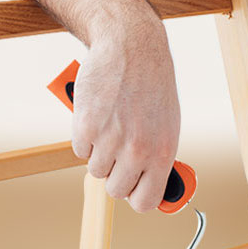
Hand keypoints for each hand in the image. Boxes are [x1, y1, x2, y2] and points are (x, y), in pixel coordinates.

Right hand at [68, 22, 180, 213]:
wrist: (131, 47)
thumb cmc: (152, 84)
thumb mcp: (167, 123)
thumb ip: (157, 156)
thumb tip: (148, 187)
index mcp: (162, 153)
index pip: (146, 202)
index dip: (136, 196)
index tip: (133, 188)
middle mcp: (137, 150)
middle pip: (115, 190)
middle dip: (115, 175)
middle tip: (118, 153)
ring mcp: (110, 140)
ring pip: (95, 170)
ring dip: (99, 153)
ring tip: (111, 126)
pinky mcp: (86, 126)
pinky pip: (79, 150)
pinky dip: (84, 137)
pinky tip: (98, 116)